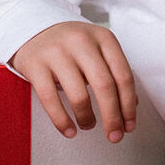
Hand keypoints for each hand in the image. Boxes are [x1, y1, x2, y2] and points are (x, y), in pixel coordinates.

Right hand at [9, 21, 137, 142]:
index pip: (123, 75)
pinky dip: (62, 121)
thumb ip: (114, 73)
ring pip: (79, 95)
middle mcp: (82, 42)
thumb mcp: (97, 50)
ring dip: (87, 118)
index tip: (129, 125)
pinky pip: (51, 100)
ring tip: (88, 125)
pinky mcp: (35, 65)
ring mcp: (57, 53)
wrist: (33, 28)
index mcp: (103, 38)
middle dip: (112, 117)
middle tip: (115, 136)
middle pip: (104, 86)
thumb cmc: (71, 45)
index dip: (128, 105)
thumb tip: (131, 106)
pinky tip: (69, 131)